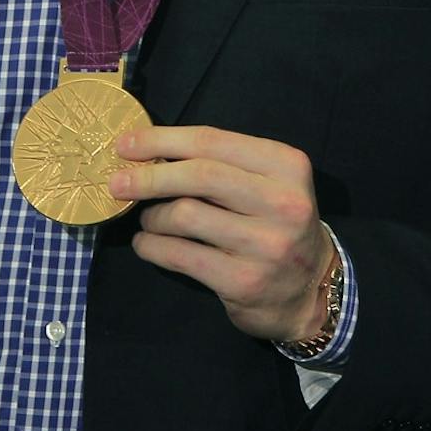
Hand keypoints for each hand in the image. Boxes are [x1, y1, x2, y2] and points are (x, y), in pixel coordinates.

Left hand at [112, 127, 333, 341]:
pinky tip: (146, 244)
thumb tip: (151, 153)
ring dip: (152, 216)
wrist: (312, 291)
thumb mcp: (268, 184)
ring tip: (147, 220)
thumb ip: (223, 166)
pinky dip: (152, 246)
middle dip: (149, 176)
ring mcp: (265, 244)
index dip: (162, 139)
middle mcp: (282, 202)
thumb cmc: (278, 226)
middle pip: (199, 175)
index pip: (212, 141)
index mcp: (286, 166)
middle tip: (117, 182)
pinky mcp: (244, 281)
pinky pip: (181, 255)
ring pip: (185, 215)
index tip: (126, 144)